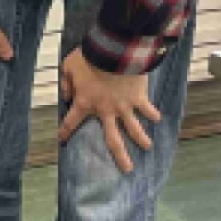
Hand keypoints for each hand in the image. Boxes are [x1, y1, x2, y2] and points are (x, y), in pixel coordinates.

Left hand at [58, 50, 159, 171]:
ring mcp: (124, 107)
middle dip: (120, 155)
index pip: (71, 122)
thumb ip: (66, 83)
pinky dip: (153, 113)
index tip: (62, 140)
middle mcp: (106, 111)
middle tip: (127, 169)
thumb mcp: (68, 66)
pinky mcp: (138, 98)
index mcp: (85, 103)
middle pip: (113, 139)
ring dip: (142, 138)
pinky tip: (158, 118)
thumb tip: (65, 96)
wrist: (115, 52)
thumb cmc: (89, 57)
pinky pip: (147, 108)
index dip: (65, 131)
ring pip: (134, 129)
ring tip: (148, 147)